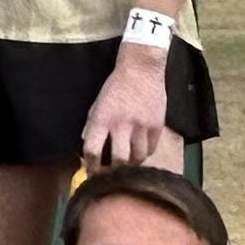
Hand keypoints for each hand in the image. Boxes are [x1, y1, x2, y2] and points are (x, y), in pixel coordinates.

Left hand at [80, 48, 171, 168]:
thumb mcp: (97, 105)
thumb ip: (92, 126)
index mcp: (102, 120)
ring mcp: (141, 126)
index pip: (92, 150)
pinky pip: (151, 148)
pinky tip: (140, 151)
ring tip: (128, 163)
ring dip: (132, 164)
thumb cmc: (115, 87)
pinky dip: (145, 153)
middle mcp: (121, 125)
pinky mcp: (157, 125)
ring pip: (138, 157)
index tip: (92, 172)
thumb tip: (87, 146)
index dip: (91, 166)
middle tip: (113, 174)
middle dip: (114, 170)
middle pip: (119, 159)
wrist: (141, 70)